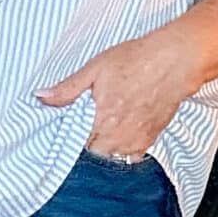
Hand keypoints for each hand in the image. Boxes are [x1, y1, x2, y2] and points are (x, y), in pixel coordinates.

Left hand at [38, 29, 200, 156]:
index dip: (71, 135)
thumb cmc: (137, 60)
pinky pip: (131, 156)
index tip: (71, 126)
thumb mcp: (95, 68)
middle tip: (89, 123)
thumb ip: (67, 88)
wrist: (176, 62)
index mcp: (101, 118)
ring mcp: (136, 140)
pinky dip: (124, 148)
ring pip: (111, 156)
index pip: (75, 143)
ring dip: (105, 146)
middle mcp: (118, 135)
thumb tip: (42, 97)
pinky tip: (122, 131)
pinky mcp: (150, 139)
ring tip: (106, 126)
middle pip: (92, 152)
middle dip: (88, 141)